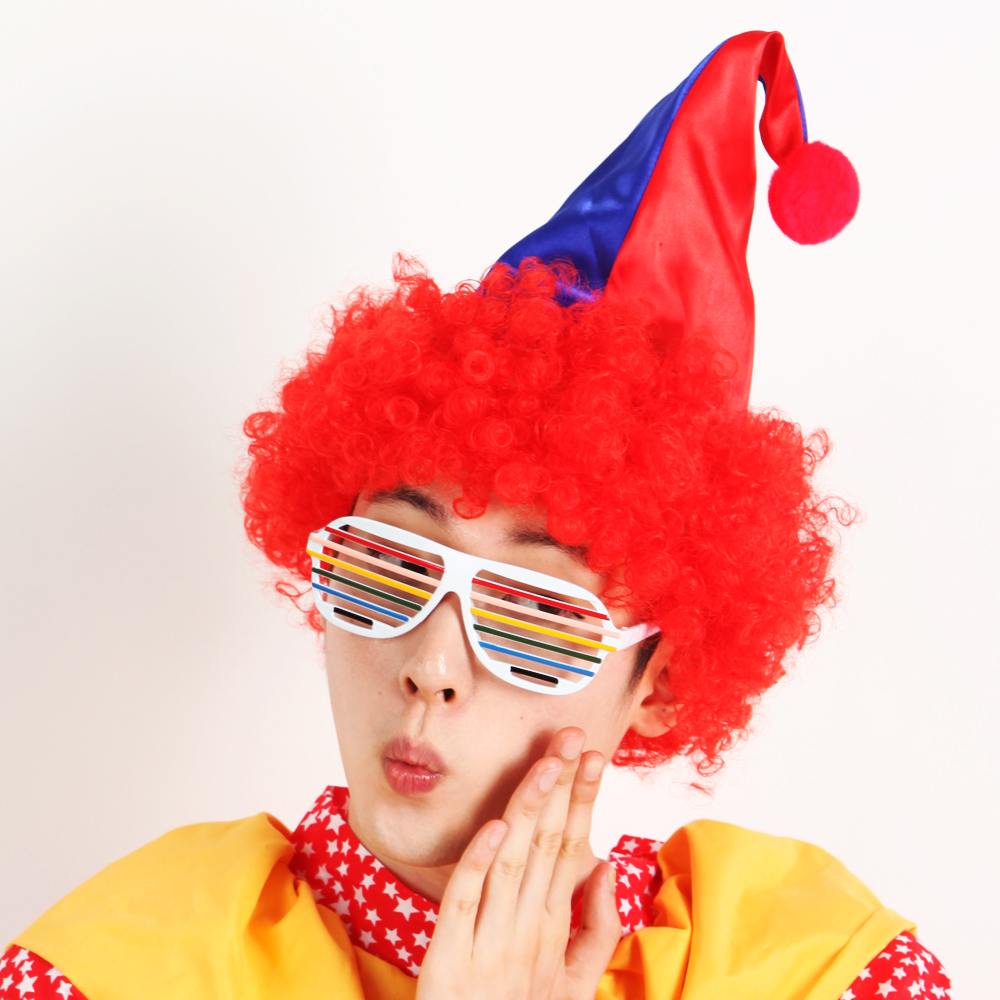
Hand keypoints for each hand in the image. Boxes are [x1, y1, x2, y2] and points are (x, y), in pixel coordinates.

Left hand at [415, 727, 620, 999]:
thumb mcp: (576, 980)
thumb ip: (599, 924)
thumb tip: (604, 861)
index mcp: (553, 923)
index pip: (572, 845)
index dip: (583, 797)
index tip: (593, 753)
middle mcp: (528, 926)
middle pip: (547, 842)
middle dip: (561, 786)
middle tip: (572, 736)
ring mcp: (490, 942)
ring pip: (511, 861)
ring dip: (528, 808)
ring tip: (544, 764)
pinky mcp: (449, 959)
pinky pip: (464, 902)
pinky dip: (477, 864)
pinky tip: (492, 828)